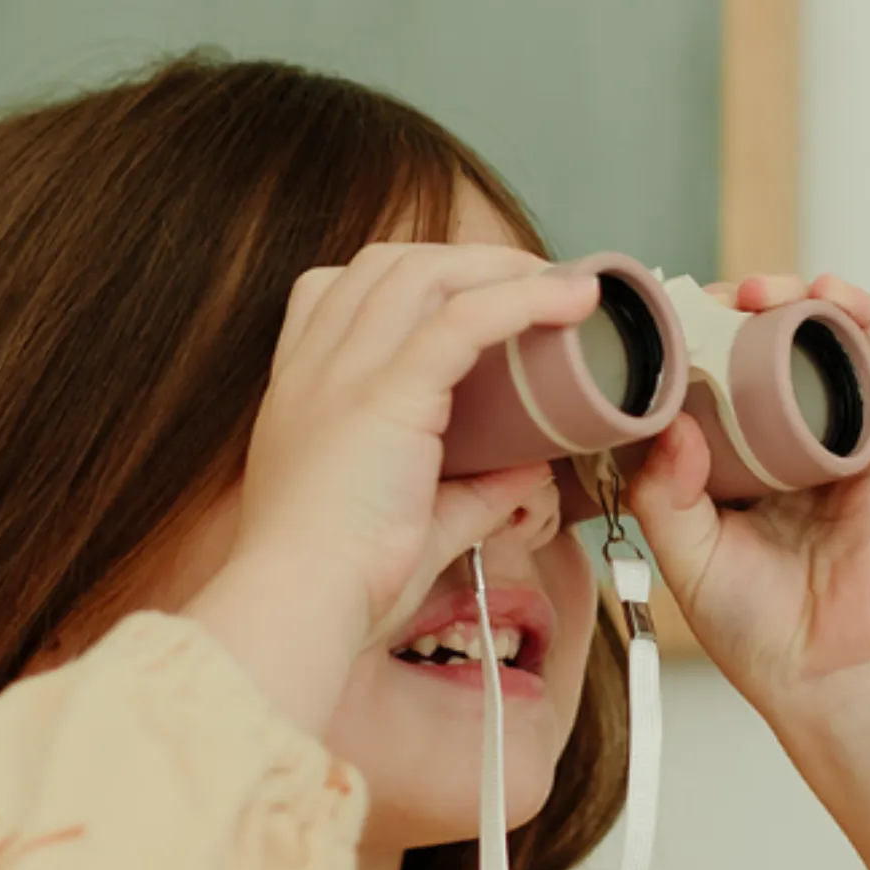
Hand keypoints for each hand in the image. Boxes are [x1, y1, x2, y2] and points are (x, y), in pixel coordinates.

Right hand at [226, 242, 600, 658]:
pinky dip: (522, 300)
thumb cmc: (339, 586)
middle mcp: (315, 370)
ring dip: (500, 268)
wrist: (299, 608)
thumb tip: (529, 470)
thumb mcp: (415, 527)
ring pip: (424, 273)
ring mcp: (345, 375)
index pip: (338, 294)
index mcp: (303, 397)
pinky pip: (462, 319)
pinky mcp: (386, 395)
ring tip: (563, 286)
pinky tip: (569, 301)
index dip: (408, 280)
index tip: (471, 297)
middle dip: (464, 261)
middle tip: (534, 282)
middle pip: (386, 265)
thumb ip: (471, 495)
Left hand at [622, 271, 869, 727]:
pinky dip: (861, 317)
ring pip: (822, 349)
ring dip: (792, 302)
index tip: (649, 327)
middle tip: (696, 300)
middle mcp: (790, 452)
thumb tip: (667, 420)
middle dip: (731, 316)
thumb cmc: (762, 634)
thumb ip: (661, 493)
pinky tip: (828, 293)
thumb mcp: (686, 558)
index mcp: (737, 476)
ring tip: (755, 290)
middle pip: (764, 356)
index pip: (709, 393)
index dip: (683, 352)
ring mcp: (844, 444)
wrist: (836, 676)